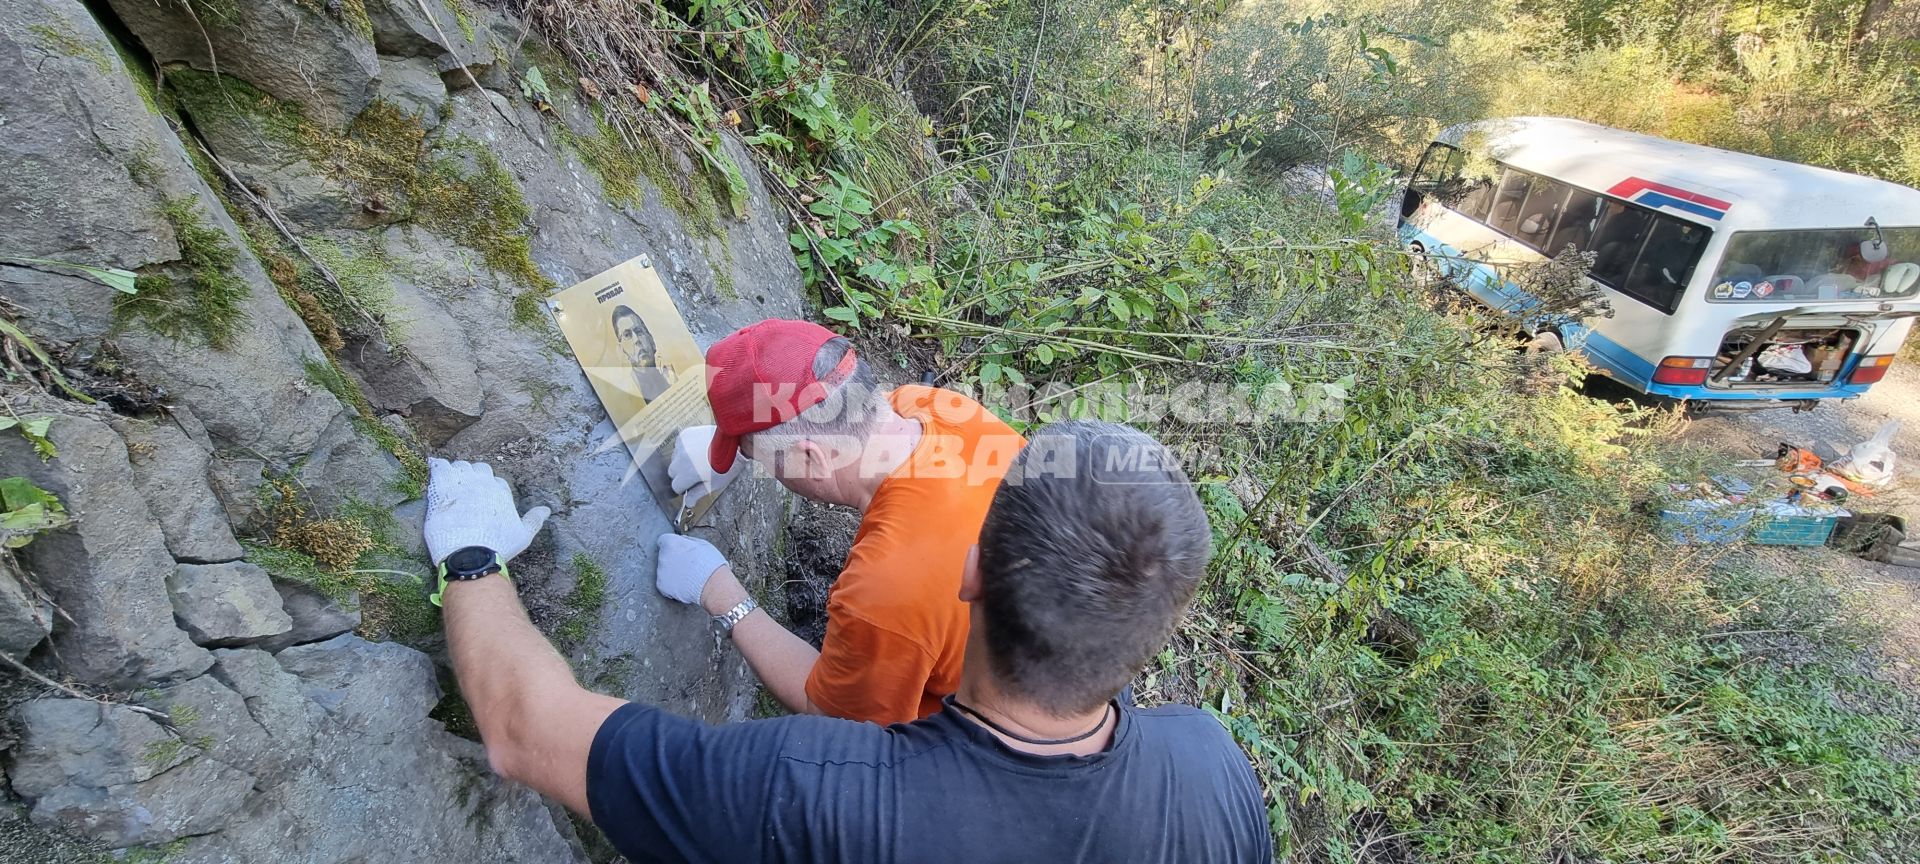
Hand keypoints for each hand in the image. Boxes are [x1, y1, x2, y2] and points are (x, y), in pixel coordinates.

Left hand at [424, 459, 550, 564]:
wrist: (470, 554)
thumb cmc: (497, 547)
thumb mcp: (523, 535)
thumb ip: (534, 520)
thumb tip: (546, 510)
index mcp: (501, 491)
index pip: (496, 481)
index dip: (489, 488)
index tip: (483, 498)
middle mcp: (484, 482)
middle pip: (479, 469)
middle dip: (474, 476)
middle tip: (466, 488)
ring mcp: (462, 483)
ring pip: (460, 466)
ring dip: (456, 471)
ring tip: (450, 479)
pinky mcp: (442, 486)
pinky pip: (439, 467)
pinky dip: (437, 466)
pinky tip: (434, 467)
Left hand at [655, 534, 727, 605]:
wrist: (713, 586)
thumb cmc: (711, 565)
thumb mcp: (704, 545)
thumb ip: (689, 540)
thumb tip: (682, 539)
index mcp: (671, 543)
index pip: (663, 540)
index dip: (672, 545)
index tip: (677, 549)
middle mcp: (663, 557)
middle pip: (664, 556)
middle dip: (673, 559)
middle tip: (687, 565)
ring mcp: (661, 572)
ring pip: (664, 570)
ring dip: (672, 572)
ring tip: (688, 576)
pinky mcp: (662, 586)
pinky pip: (665, 584)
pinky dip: (672, 585)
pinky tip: (684, 585)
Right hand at [668, 425, 741, 498]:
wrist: (734, 442)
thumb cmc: (727, 464)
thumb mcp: (713, 484)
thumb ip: (697, 494)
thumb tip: (688, 503)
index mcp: (687, 473)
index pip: (675, 486)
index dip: (684, 487)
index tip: (691, 485)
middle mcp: (681, 459)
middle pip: (672, 472)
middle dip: (681, 475)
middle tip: (696, 472)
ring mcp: (681, 445)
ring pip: (674, 458)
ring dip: (682, 461)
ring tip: (698, 460)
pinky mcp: (684, 434)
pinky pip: (678, 446)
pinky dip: (684, 449)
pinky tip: (697, 450)